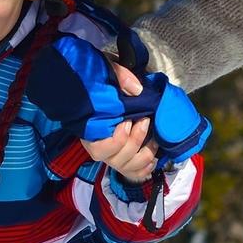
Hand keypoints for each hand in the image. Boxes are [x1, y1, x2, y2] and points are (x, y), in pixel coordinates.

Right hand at [86, 57, 158, 183]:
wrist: (95, 84)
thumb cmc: (100, 79)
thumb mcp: (106, 70)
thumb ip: (120, 77)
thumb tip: (137, 90)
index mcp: (89, 130)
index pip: (99, 149)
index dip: (117, 139)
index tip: (128, 120)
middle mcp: (98, 146)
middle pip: (116, 159)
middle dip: (136, 141)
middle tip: (145, 121)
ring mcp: (111, 154)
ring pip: (127, 167)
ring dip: (144, 155)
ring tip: (153, 139)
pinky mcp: (122, 157)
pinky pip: (132, 172)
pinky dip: (144, 168)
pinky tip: (153, 157)